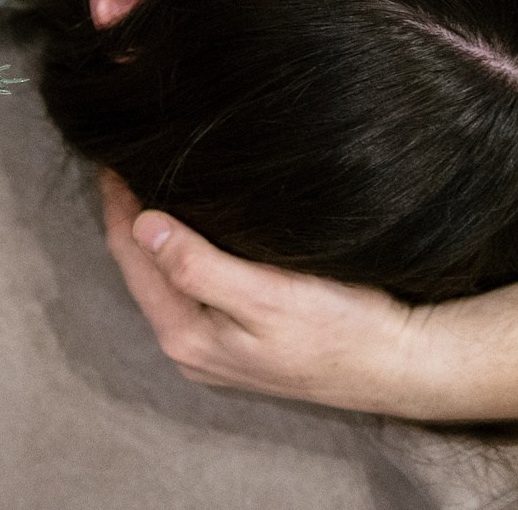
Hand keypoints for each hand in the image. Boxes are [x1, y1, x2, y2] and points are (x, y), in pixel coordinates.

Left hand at [99, 170, 447, 416]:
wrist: (404, 364)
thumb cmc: (343, 330)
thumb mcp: (268, 296)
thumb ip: (198, 267)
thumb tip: (142, 226)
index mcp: (185, 335)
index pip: (129, 254)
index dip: (116, 200)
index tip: (112, 151)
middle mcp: (189, 345)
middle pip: (139, 265)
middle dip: (128, 212)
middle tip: (125, 155)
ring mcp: (213, 343)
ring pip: (163, 273)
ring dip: (153, 228)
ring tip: (149, 177)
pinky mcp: (238, 336)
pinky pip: (191, 282)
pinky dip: (182, 246)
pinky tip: (191, 220)